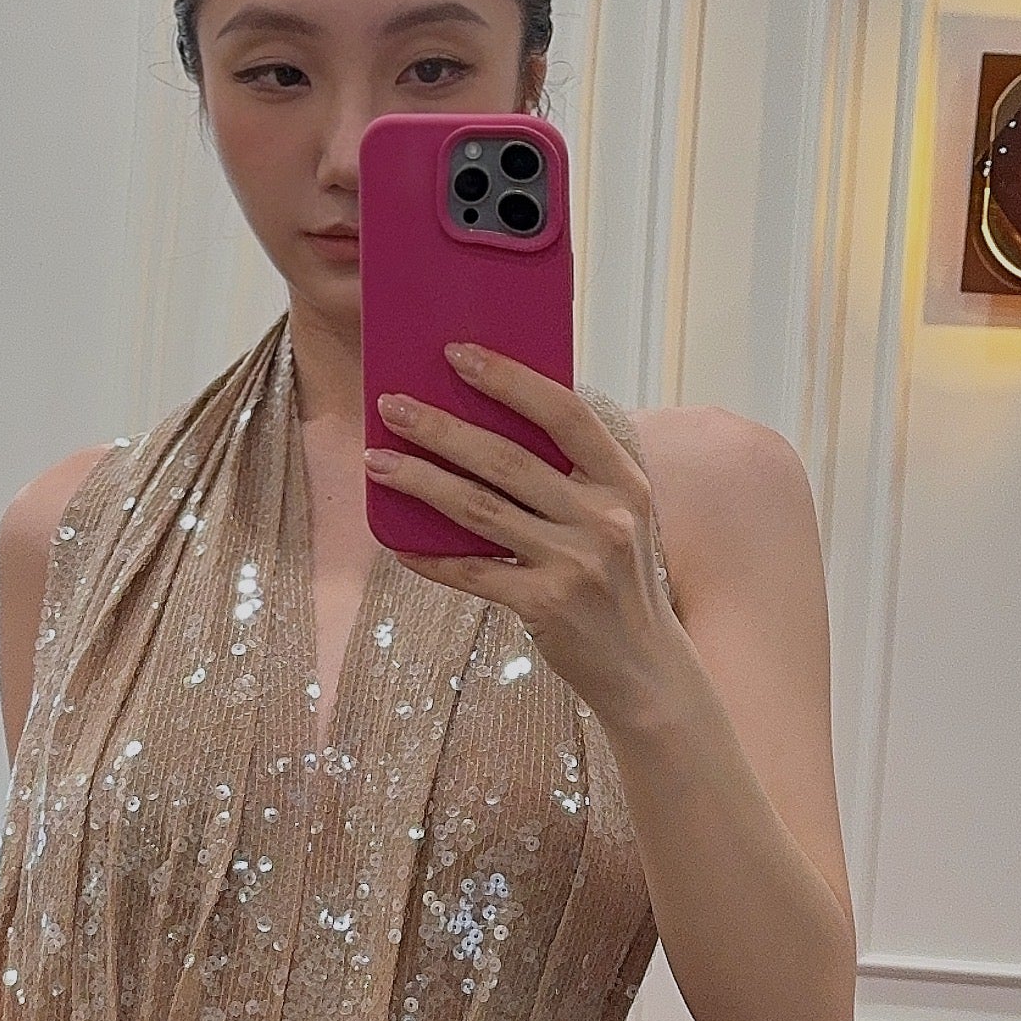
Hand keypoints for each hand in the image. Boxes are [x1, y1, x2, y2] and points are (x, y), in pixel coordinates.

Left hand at [365, 342, 684, 730]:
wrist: (644, 667)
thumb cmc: (618, 582)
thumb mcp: (619, 518)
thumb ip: (575, 476)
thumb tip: (493, 422)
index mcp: (623, 482)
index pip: (564, 412)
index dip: (510, 379)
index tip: (457, 353)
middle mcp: (603, 517)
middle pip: (507, 459)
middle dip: (442, 427)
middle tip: (391, 404)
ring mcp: (574, 563)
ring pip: (480, 510)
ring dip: (421, 481)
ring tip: (376, 461)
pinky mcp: (546, 605)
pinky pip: (473, 573)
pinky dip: (431, 558)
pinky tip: (397, 543)